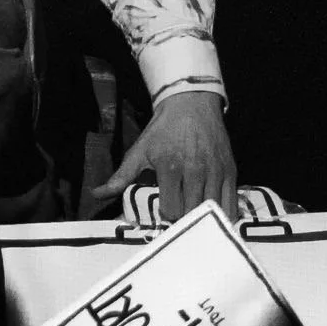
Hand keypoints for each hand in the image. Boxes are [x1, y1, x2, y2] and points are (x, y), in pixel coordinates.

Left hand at [92, 89, 238, 223]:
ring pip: (212, 210)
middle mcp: (195, 171)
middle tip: (177, 220)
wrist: (191, 105)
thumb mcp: (139, 151)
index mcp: (169, 167)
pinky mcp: (230, 171)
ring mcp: (215, 172)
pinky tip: (213, 218)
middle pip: (191, 212)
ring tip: (193, 220)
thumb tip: (96, 194)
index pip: (171, 208)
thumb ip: (121, 177)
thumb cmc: (162, 131)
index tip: (162, 212)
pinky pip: (231, 203)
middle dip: (183, 220)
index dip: (165, 215)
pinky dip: (223, 215)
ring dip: (202, 218)